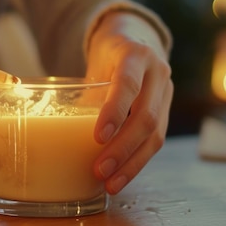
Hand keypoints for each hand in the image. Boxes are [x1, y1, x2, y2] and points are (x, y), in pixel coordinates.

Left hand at [86, 11, 172, 194]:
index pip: (128, 84)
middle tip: (100, 170)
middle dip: (123, 148)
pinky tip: (121, 175)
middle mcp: (158, 72)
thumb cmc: (108, 57)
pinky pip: (156, 140)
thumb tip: (58, 136)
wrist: (136, 42)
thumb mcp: (95, 67)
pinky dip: (137, 160)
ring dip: (132, 163)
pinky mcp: (168, 110)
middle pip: (147, 116)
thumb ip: (86, 96)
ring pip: (157, 134)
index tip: (98, 137)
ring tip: (111, 183)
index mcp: (135, 55)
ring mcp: (167, 92)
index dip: (114, 111)